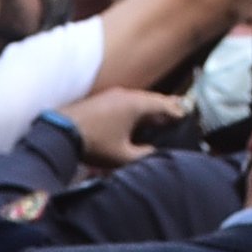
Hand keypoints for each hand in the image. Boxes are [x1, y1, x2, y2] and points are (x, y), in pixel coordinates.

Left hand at [58, 87, 187, 165]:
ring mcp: (114, 95)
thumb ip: (144, 156)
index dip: (180, 113)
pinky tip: (137, 123)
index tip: (191, 120)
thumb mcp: (122, 156)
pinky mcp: (104, 100)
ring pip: (141, 101)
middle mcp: (128, 95)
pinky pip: (128, 103)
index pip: (167, 105)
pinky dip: (138, 111)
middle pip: (155, 101)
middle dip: (168, 110)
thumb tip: (157, 155)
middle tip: (181, 119)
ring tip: (162, 122)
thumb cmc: (94, 143)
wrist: (60, 131)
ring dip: (152, 111)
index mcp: (137, 104)